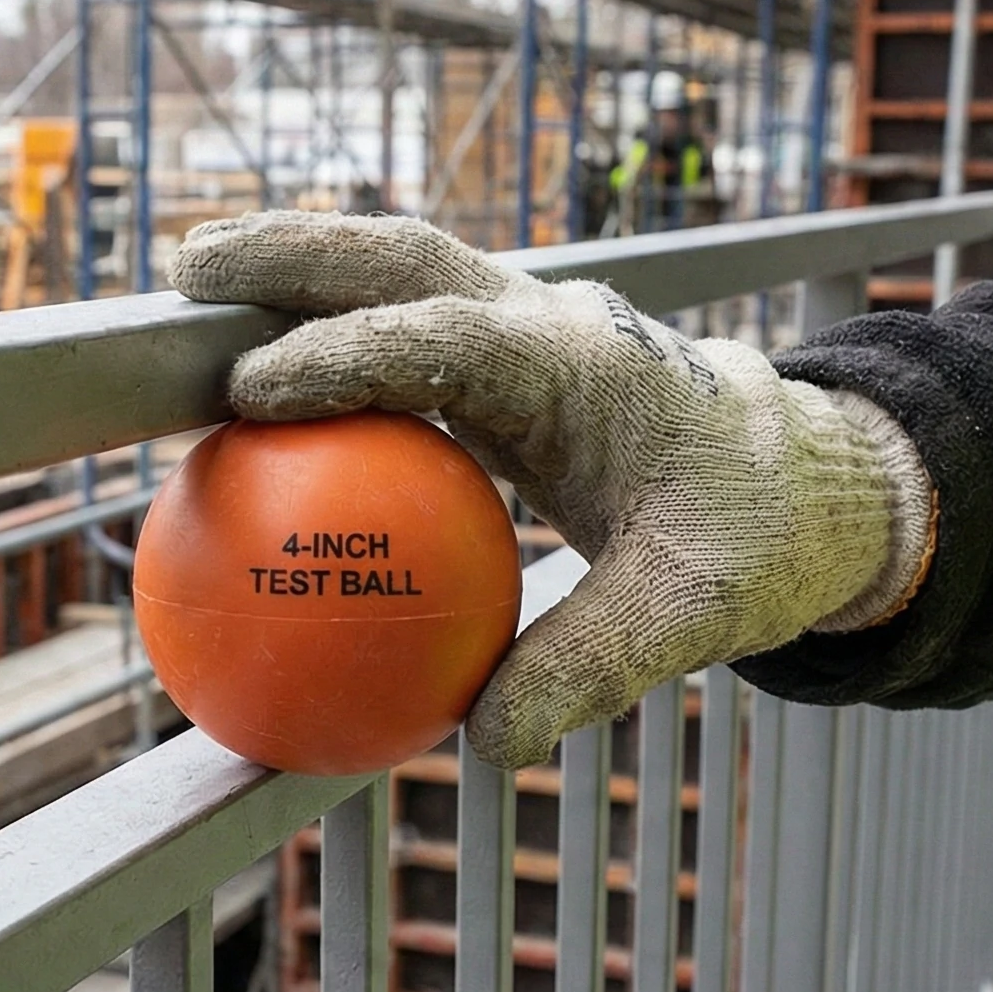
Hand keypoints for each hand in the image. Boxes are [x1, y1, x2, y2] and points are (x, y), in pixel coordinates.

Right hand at [170, 211, 933, 768]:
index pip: (444, 342)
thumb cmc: (755, 538)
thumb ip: (591, 667)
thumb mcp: (694, 615)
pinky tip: (255, 391)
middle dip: (289, 250)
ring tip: (185, 290)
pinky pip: (402, 331)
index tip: (253, 395)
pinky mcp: (506, 353)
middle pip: (400, 255)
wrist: (808, 479)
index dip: (344, 359)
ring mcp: (524, 324)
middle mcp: (546, 319)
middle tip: (184, 265)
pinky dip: (328, 336)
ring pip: (395, 269)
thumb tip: (483, 742)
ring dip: (295, 268)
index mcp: (583, 364)